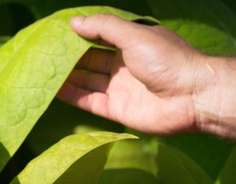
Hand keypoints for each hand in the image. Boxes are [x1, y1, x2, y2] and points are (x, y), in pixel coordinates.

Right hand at [57, 14, 207, 135]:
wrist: (192, 97)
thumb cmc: (167, 60)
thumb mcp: (134, 35)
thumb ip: (104, 27)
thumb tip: (74, 22)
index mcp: (131, 43)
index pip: (99, 36)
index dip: (79, 34)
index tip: (56, 32)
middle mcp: (123, 65)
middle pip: (90, 59)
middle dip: (69, 56)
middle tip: (44, 53)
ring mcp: (119, 88)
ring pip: (87, 81)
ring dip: (67, 76)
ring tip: (42, 71)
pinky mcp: (117, 109)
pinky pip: (89, 101)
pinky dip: (72, 96)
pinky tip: (54, 90)